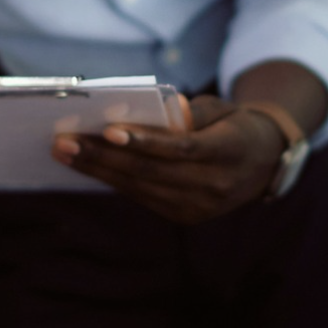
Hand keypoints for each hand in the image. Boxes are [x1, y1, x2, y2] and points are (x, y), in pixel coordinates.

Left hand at [51, 95, 286, 224]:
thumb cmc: (234, 126)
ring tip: (64, 153)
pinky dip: (114, 180)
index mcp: (229, 153)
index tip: (107, 129)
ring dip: (98, 170)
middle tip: (63, 141)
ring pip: (140, 188)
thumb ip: (190, 112)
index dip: (144, 141)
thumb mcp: (222, 109)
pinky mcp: (186, 217)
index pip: (180, 149)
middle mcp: (214, 186)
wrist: (264, 164)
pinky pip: (143, 196)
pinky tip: (89, 165)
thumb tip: (147, 113)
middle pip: (150, 172)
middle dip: (102, 157)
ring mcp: (199, 208)